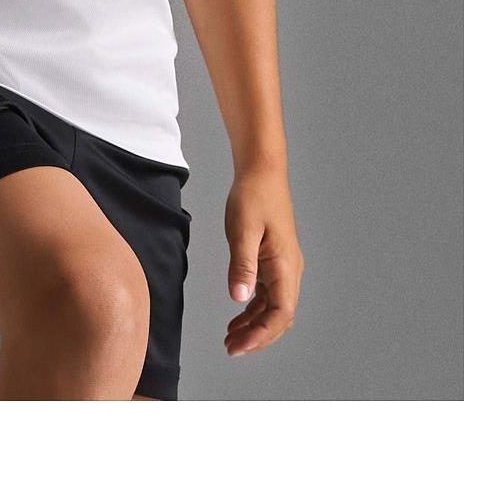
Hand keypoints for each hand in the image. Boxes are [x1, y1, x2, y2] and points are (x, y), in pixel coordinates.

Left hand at [223, 163, 303, 357]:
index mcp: (286, 266)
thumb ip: (242, 265)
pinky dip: (254, 308)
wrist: (262, 171)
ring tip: (230, 337)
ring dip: (254, 325)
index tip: (239, 346)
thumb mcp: (243, 230)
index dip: (261, 335)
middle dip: (257, 336)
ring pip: (274, 307)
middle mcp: (290, 270)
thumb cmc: (254, 196)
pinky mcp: (274, 260)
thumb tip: (238, 298)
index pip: (281, 314)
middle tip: (231, 348)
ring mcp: (283, 265)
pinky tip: (238, 314)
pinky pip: (268, 293)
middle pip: (279, 316)